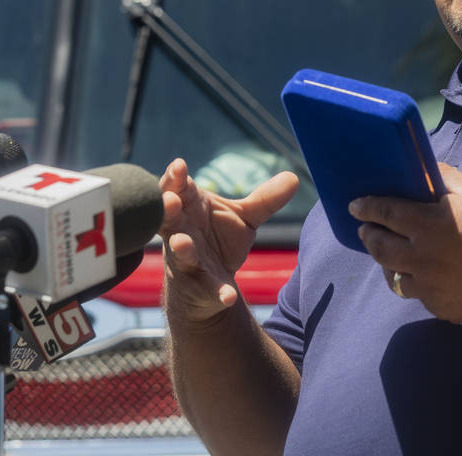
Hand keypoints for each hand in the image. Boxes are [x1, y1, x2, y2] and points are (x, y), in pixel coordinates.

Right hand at [160, 157, 298, 324]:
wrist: (208, 287)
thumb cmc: (218, 241)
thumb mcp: (243, 218)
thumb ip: (265, 200)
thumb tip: (294, 177)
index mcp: (191, 209)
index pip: (177, 189)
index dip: (175, 178)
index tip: (179, 165)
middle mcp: (181, 232)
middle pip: (169, 218)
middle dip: (167, 209)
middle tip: (170, 200)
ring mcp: (186, 261)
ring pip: (179, 252)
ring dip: (180, 247)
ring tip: (182, 242)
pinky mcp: (200, 287)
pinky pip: (207, 289)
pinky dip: (218, 292)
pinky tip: (229, 296)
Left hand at [349, 163, 461, 322]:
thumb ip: (442, 178)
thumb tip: (419, 170)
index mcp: (427, 226)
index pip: (384, 213)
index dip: (366, 208)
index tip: (355, 206)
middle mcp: (421, 259)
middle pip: (379, 249)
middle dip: (368, 236)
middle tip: (367, 230)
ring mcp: (429, 288)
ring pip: (393, 278)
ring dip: (388, 264)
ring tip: (393, 255)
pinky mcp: (440, 307)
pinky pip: (419, 295)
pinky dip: (418, 283)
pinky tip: (427, 274)